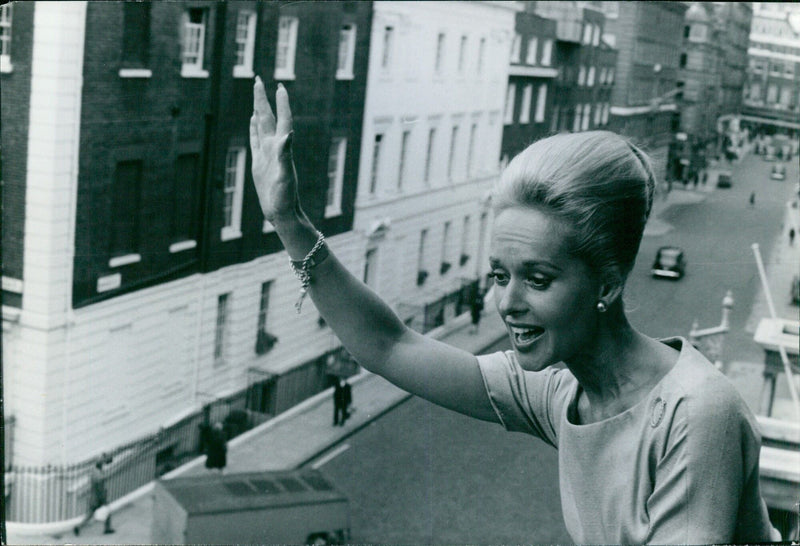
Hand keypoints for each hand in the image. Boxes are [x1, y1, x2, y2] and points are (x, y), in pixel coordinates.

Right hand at [250, 77, 298, 223]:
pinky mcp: (259, 162)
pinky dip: (253, 128)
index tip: (280, 86)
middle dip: (263, 99)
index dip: (282, 104)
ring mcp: (266, 154)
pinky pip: (255, 140)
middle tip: (259, 80)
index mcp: (281, 148)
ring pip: (260, 126)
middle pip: (268, 118)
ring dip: (259, 110)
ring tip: (257, 95)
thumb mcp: (285, 175)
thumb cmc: (286, 196)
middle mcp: (274, 147)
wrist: (282, 212)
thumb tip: (288, 134)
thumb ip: (286, 154)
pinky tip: (252, 120)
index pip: (282, 120)